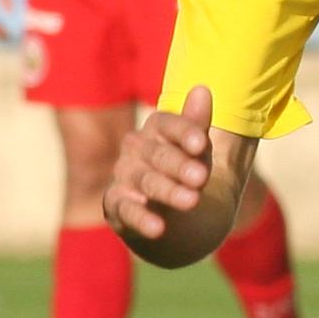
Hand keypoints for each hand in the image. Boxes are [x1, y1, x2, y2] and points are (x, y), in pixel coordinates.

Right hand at [103, 85, 216, 247]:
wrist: (175, 217)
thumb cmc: (187, 173)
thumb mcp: (199, 151)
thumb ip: (198, 125)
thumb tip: (203, 90)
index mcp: (157, 129)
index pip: (169, 124)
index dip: (185, 132)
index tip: (201, 143)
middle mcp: (136, 148)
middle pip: (159, 154)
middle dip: (180, 165)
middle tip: (201, 177)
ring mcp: (124, 176)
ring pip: (146, 182)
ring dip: (168, 191)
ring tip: (192, 201)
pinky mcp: (116, 205)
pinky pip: (127, 211)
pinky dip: (142, 219)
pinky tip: (157, 228)